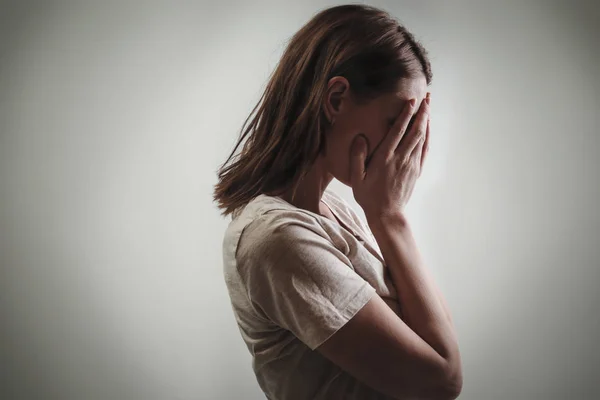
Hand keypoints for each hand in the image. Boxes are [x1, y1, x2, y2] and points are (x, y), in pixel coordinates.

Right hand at [349, 93, 430, 219]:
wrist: (387, 214)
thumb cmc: (368, 196)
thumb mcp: (356, 178)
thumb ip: (357, 157)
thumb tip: (360, 137)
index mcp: (384, 158)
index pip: (397, 131)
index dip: (405, 115)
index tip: (411, 101)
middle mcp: (400, 158)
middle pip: (414, 131)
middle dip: (421, 113)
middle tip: (426, 97)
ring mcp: (410, 164)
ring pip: (421, 138)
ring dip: (426, 121)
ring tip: (429, 106)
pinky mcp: (416, 170)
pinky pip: (424, 149)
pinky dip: (427, 136)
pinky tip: (427, 127)